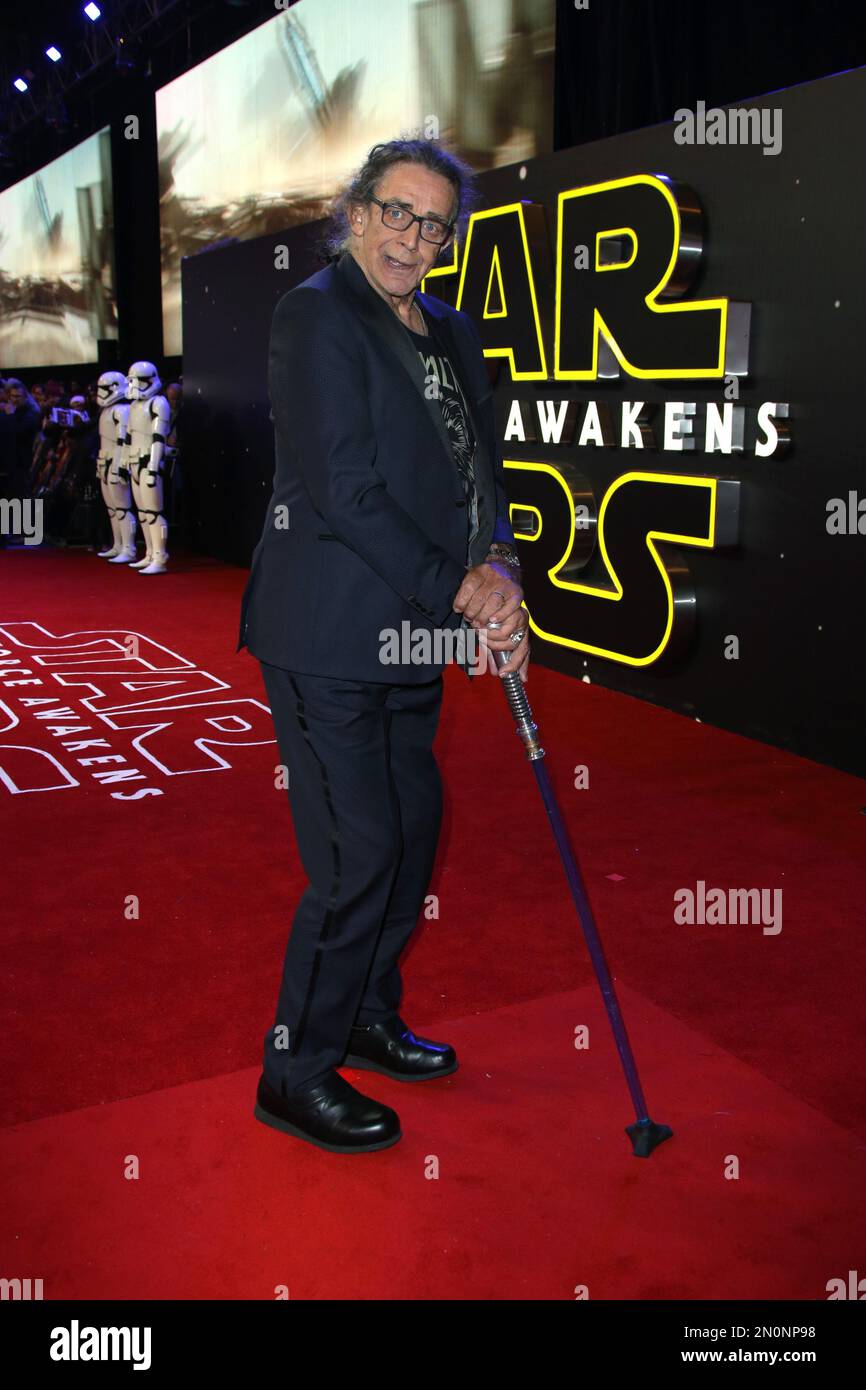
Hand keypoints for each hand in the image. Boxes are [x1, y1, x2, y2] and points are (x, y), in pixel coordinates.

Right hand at [453, 561, 530, 681]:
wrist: (499, 570)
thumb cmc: (500, 608)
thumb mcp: (503, 630)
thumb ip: (502, 651)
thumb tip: (501, 674)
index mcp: (522, 621)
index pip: (522, 646)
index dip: (513, 663)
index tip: (502, 674)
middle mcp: (516, 605)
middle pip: (504, 634)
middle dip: (489, 640)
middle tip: (481, 637)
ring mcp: (501, 592)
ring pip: (486, 617)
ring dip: (475, 622)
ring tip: (472, 621)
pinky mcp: (484, 578)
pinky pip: (470, 597)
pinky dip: (463, 605)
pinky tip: (462, 609)